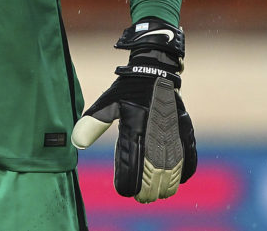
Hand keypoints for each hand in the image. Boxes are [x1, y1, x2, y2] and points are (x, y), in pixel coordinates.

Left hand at [72, 19, 196, 202]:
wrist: (154, 68)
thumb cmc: (127, 88)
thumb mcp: (107, 102)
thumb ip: (93, 123)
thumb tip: (76, 142)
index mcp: (135, 124)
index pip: (132, 159)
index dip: (129, 179)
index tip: (125, 192)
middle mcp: (156, 129)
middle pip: (155, 169)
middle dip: (149, 187)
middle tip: (142, 199)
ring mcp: (173, 128)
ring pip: (174, 165)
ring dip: (167, 182)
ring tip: (159, 194)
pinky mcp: (185, 126)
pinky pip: (190, 151)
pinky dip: (187, 168)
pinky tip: (181, 179)